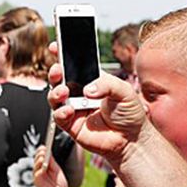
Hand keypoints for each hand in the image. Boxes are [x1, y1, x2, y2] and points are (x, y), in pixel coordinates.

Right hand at [32, 145, 66, 186]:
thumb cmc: (59, 183)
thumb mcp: (56, 169)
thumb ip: (51, 162)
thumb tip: (47, 152)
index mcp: (44, 167)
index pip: (40, 156)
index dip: (41, 151)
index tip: (44, 146)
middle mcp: (39, 170)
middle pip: (37, 159)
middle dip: (39, 154)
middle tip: (43, 150)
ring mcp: (37, 176)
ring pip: (35, 165)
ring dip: (39, 160)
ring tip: (42, 156)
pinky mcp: (37, 181)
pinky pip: (37, 173)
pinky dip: (40, 169)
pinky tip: (43, 166)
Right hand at [47, 42, 147, 166]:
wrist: (131, 140)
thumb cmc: (130, 114)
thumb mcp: (125, 92)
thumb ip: (107, 85)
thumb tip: (87, 90)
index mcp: (92, 81)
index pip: (75, 65)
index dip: (63, 55)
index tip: (55, 46)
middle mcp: (80, 93)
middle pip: (60, 79)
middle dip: (55, 72)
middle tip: (58, 70)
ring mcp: (74, 108)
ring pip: (54, 96)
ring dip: (55, 92)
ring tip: (63, 91)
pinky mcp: (71, 124)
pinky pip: (58, 116)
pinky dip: (61, 112)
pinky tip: (70, 110)